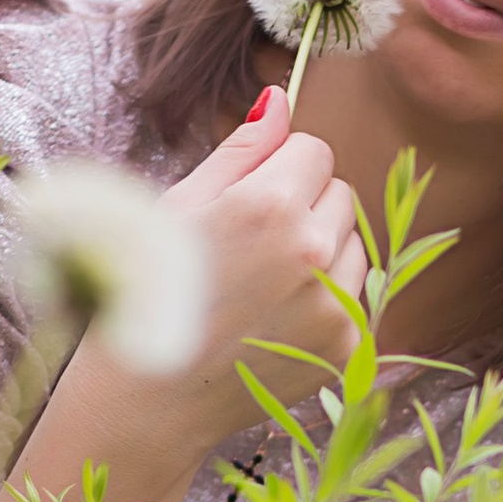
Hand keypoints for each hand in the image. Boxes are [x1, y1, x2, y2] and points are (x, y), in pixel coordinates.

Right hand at [158, 89, 365, 437]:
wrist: (147, 401)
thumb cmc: (147, 295)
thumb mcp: (179, 208)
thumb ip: (240, 152)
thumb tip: (281, 100)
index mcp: (268, 205)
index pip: (315, 150)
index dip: (280, 170)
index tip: (248, 202)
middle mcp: (312, 251)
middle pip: (341, 193)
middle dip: (305, 209)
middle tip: (251, 251)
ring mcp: (334, 304)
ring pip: (355, 245)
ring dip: (321, 256)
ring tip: (262, 289)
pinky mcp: (346, 348)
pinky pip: (355, 298)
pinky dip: (325, 303)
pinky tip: (276, 323)